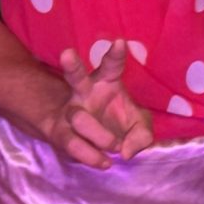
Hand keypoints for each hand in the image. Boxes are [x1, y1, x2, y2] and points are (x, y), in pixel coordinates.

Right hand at [43, 41, 151, 169]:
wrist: (94, 141)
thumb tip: (126, 152)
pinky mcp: (62, 134)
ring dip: (97, 133)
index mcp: (106, 82)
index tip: (120, 42)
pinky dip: (90, 155)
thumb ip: (141, 136)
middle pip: (75, 77)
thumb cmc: (120, 125)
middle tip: (66, 54)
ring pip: (78, 118)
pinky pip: (72, 144)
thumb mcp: (139, 128)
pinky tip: (105, 162)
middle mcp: (84, 93)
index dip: (115, 55)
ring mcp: (71, 113)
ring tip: (115, 146)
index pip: (110, 65)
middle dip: (71, 66)